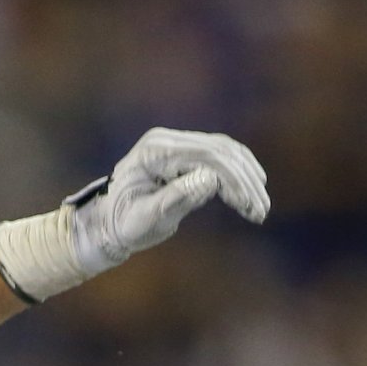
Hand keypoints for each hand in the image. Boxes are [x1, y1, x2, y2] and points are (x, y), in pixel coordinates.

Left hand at [71, 127, 270, 274]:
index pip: (206, 157)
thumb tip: (210, 180)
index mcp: (155, 151)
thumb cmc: (122, 225)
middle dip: (245, 181)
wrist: (106, 223)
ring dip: (246, 177)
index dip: (234, 180)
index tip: (250, 206)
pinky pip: (218, 158)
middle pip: (220, 150)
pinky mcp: (183, 154)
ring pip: (224, 152)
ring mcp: (175, 144)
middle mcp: (166, 140)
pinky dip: (237, 175)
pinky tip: (250, 193)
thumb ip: (176, 200)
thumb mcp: (145, 219)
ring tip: (259, 207)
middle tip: (260, 210)